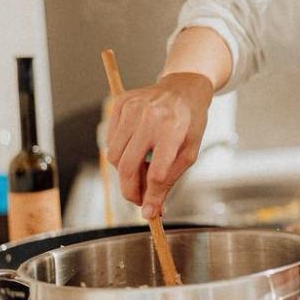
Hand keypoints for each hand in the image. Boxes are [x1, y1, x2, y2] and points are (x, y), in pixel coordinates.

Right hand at [105, 72, 213, 218]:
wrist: (184, 87)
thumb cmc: (189, 122)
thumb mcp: (190, 151)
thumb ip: (170, 180)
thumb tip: (151, 211)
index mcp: (173, 128)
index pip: (157, 172)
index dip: (152, 197)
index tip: (150, 212)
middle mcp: (149, 116)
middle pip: (128, 167)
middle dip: (131, 191)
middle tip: (139, 200)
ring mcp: (131, 108)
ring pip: (114, 156)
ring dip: (125, 172)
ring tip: (142, 168)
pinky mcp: (119, 103)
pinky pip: (109, 141)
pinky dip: (119, 152)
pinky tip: (135, 148)